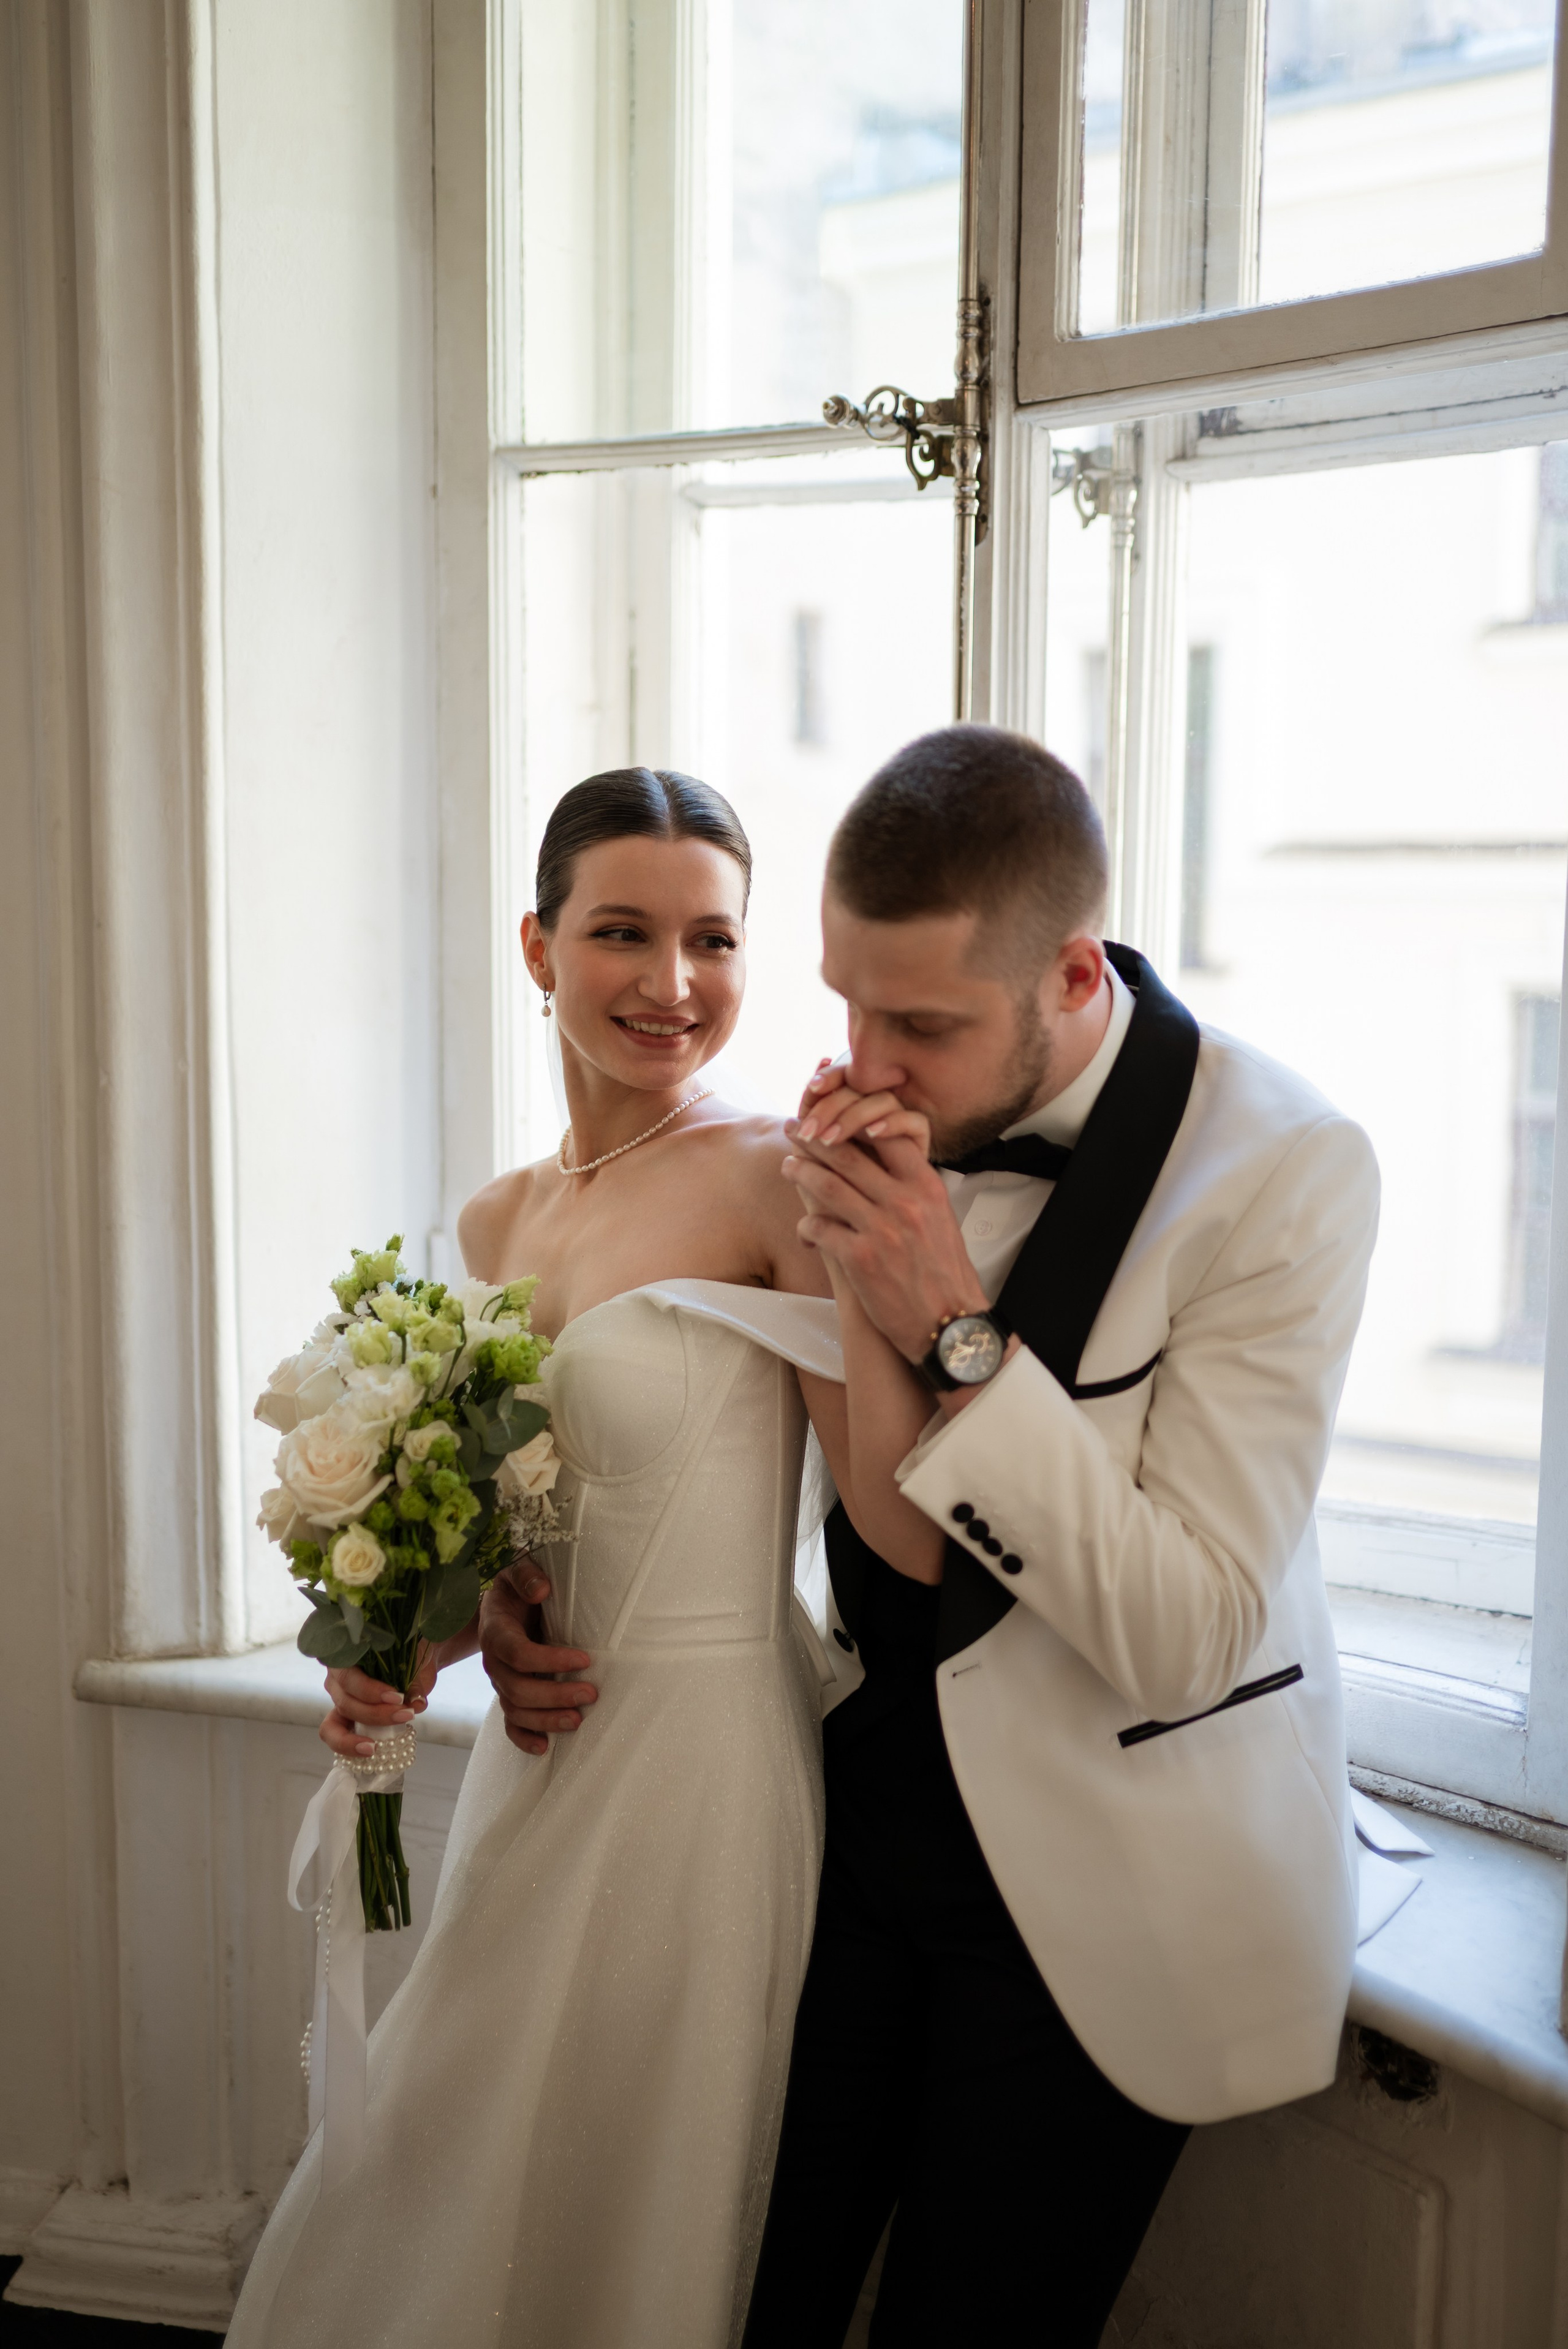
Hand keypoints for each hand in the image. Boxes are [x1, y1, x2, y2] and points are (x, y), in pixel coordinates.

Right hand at [321, 1654, 435, 1759]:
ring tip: (376, 1747)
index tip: (397, 1697)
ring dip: (358, 1736)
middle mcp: (337, 1682)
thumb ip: (415, 1682)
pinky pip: (338, 1738)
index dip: (368, 1691)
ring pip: (334, 1725)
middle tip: (404, 1715)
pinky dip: (351, 1747)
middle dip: (374, 1714)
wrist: (414, 1664)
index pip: (348, 1677)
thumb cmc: (409, 1658)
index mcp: (347, 1660)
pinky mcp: (344, 1721)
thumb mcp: (415, 1664)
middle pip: (345, 1703)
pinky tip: (371, 1751)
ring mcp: (339, 1703)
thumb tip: (416, 1703)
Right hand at [479, 1563, 597, 1755]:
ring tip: (579, 1721)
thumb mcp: (516, 1568)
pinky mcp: (508, 1692)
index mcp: (496, 1630)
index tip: (584, 1659)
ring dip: (546, 1720)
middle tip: (591, 1694)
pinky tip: (544, 1747)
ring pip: (515, 1710)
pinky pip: (509, 1723)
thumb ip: (526, 1576)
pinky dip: (523, 1738)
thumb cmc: (516, 1584)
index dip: (549, 1661)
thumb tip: (542, 1590)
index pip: (518, 1654)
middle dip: (555, 1696)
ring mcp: (500, 1681)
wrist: (503, 1599)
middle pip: (517, 1689)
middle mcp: (494, 1661)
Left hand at [782, 1120, 987, 1363]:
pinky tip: (804, 1231)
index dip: (853, 1121)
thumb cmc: (945, 1276)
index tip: (834, 1118)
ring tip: (789, 1165)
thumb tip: (887, 1167)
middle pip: (848, 1154)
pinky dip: (807, 1227)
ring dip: (801, 1171)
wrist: (949, 1325)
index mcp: (927, 1187)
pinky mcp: (859, 1258)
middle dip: (815, 1139)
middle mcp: (904, 1202)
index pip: (888, 1134)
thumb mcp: (942, 1219)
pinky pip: (819, 1229)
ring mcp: (880, 1228)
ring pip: (827, 1185)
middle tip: (795, 1130)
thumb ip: (915, 1190)